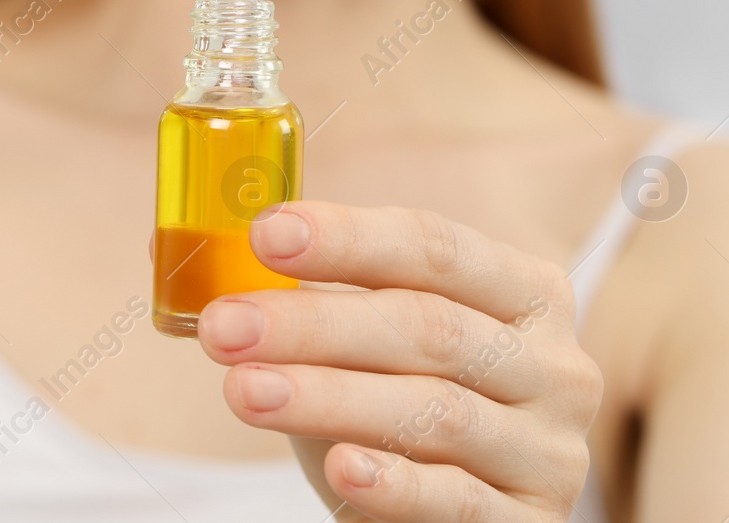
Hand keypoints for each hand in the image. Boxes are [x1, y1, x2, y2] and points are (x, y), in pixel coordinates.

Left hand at [197, 202, 602, 520]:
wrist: (456, 511)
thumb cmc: (401, 401)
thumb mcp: (364, 341)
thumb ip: (298, 291)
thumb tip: (174, 250)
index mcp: (523, 290)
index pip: (435, 247)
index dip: (349, 238)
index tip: (267, 234)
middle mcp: (553, 365)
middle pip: (428, 328)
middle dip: (315, 323)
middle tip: (225, 325)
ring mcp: (548, 451)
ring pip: (434, 412)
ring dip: (329, 398)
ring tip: (241, 390)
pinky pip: (456, 500)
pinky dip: (395, 483)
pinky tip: (339, 468)